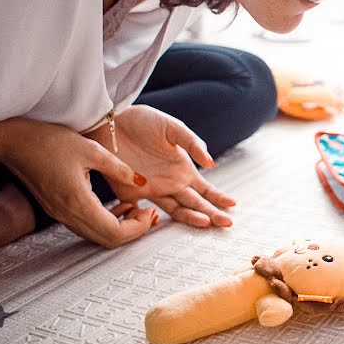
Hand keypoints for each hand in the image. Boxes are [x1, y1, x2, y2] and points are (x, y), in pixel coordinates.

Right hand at [0, 118, 155, 247]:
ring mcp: (61, 215)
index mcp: (77, 201)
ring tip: (139, 210)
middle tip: (149, 214)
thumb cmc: (48, 141)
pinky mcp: (59, 210)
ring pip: (97, 236)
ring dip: (121, 228)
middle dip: (133, 231)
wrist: (14, 141)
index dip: (137, 228)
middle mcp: (67, 214)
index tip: (150, 212)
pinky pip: (88, 226)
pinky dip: (107, 222)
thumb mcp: (92, 150)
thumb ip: (120, 169)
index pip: (114, 232)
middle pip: (107, 240)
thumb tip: (143, 182)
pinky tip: (120, 206)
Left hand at [88, 105, 234, 227]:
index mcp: (182, 170)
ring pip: (175, 210)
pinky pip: (142, 211)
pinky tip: (165, 223)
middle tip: (228, 223)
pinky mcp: (130, 192)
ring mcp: (151, 190)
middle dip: (213, 214)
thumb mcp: (173, 128)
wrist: (111, 120)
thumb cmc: (143, 121)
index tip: (233, 205)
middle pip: (195, 204)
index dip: (218, 198)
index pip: (205, 190)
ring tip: (207, 222)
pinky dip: (152, 219)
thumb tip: (211, 164)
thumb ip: (193, 143)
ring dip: (192, 217)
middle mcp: (170, 183)